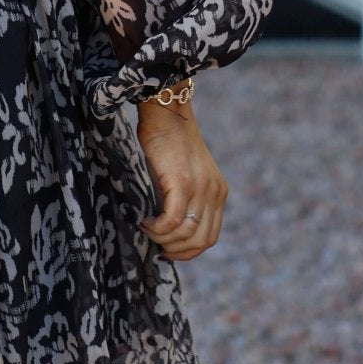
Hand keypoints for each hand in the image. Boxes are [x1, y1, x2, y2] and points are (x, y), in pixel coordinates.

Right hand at [135, 102, 226, 258]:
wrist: (166, 112)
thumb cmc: (167, 140)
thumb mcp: (182, 174)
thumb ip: (184, 198)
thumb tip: (168, 226)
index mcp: (218, 192)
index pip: (210, 237)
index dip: (189, 251)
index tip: (167, 251)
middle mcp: (214, 193)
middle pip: (201, 241)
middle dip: (176, 250)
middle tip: (155, 243)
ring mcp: (200, 189)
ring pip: (186, 234)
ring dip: (162, 239)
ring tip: (146, 227)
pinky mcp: (182, 183)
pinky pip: (172, 221)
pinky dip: (157, 228)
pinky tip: (144, 221)